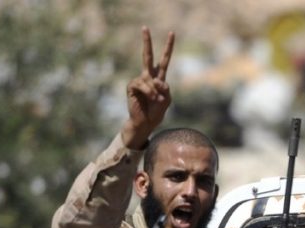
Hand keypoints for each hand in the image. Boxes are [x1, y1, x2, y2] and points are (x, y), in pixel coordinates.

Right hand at [121, 27, 173, 146]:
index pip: (164, 60)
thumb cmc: (156, 111)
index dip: (168, 47)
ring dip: (155, 92)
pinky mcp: (132, 86)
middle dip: (146, 42)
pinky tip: (151, 99)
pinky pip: (143, 85)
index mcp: (158, 77)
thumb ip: (166, 88)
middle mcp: (148, 76)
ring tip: (156, 101)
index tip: (172, 33)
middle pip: (147, 56)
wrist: (146, 123)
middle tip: (144, 27)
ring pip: (150, 79)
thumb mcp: (167, 99)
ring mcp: (139, 81)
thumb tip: (156, 80)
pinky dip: (149, 92)